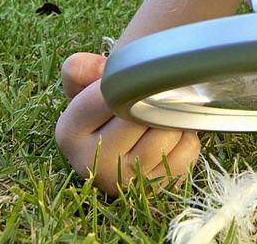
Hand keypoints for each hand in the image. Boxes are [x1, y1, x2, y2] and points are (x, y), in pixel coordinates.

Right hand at [56, 52, 199, 195]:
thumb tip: (92, 68)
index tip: (137, 76)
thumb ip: (82, 70)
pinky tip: (173, 134)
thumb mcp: (85, 85)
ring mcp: (124, 181)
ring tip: (162, 113)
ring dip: (173, 117)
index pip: (110, 97)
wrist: (121, 145)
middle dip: (153, 99)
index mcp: (69, 133)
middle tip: (156, 92)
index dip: (129, 82)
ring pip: (165, 134)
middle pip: (139, 117)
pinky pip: (186, 150)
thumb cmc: (105, 108)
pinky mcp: (155, 187)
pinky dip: (187, 136)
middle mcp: (91, 163)